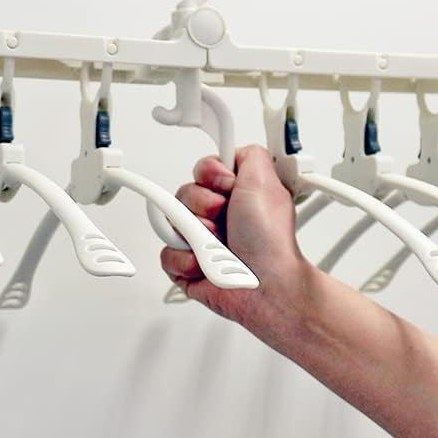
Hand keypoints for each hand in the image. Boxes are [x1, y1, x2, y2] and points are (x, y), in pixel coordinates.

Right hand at [160, 145, 311, 327]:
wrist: (266, 286)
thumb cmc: (271, 243)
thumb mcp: (267, 182)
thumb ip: (249, 155)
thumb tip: (230, 151)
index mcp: (234, 194)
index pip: (203, 171)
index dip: (209, 176)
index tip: (226, 186)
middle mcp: (217, 215)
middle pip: (184, 194)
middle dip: (202, 206)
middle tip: (225, 220)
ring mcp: (202, 241)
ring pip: (171, 223)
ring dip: (195, 234)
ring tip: (218, 245)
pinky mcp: (188, 266)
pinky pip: (166, 253)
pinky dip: (186, 260)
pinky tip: (206, 264)